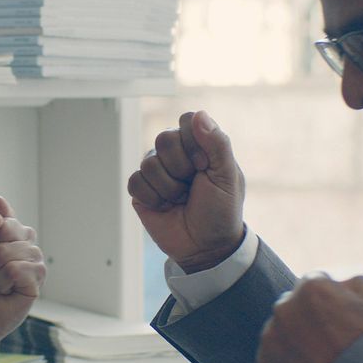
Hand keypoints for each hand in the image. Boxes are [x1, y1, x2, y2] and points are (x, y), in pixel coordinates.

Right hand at [127, 110, 245, 272]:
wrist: (207, 247)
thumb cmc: (221, 212)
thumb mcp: (227, 177)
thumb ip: (217, 143)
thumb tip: (199, 114)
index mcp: (199, 145)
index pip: (186, 120)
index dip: (194, 143)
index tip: (205, 166)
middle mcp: (176, 154)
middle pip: (164, 138)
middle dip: (181, 167)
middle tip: (192, 185)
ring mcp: (157, 171)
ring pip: (149, 163)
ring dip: (169, 187)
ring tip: (181, 199)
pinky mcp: (141, 190)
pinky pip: (136, 181)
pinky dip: (153, 197)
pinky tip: (165, 206)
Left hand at [257, 274, 362, 362]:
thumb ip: (351, 284)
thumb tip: (338, 284)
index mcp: (310, 287)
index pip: (314, 284)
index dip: (329, 302)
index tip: (338, 320)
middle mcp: (284, 309)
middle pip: (293, 309)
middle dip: (307, 322)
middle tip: (329, 345)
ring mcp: (271, 341)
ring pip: (281, 337)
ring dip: (295, 346)